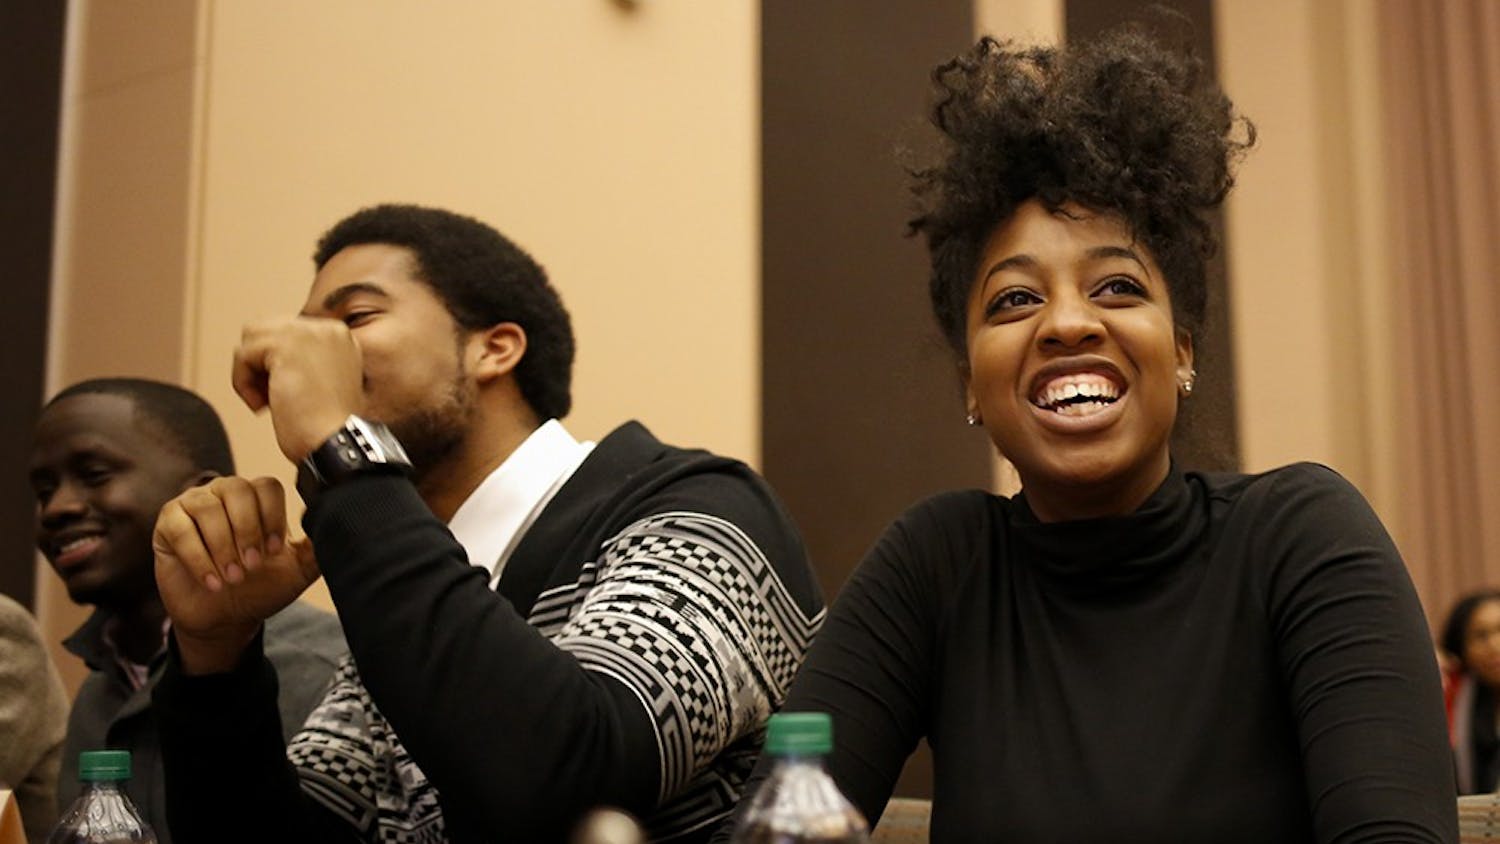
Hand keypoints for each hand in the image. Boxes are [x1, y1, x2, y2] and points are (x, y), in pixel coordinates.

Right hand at [153, 476, 321, 672]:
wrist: (224, 618)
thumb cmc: (261, 588)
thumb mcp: (296, 570)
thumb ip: (316, 548)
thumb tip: (340, 521)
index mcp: (257, 498)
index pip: (267, 487)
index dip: (273, 517)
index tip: (276, 551)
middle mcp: (225, 492)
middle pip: (237, 490)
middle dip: (247, 531)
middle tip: (252, 566)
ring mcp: (194, 504)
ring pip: (208, 508)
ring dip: (223, 547)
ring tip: (232, 579)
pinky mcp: (168, 524)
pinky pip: (181, 529)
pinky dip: (199, 558)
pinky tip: (212, 582)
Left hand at [232, 315, 364, 461]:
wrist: (336, 442)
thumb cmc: (329, 427)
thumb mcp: (324, 382)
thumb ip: (304, 360)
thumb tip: (266, 355)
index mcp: (340, 337)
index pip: (287, 331)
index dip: (276, 362)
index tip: (287, 392)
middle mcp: (328, 329)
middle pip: (268, 329)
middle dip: (261, 363)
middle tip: (273, 398)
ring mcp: (308, 333)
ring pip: (252, 336)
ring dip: (250, 371)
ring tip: (267, 400)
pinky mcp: (286, 345)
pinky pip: (243, 354)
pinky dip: (243, 382)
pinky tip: (262, 404)